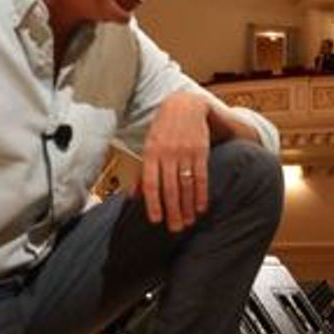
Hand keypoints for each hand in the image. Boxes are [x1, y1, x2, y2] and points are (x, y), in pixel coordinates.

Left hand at [138, 91, 210, 231]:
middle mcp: (168, 154)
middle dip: (173, 211)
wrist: (185, 104)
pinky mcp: (201, 151)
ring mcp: (185, 152)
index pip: (151, 183)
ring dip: (187, 206)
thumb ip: (142, 172)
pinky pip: (201, 176)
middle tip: (175, 229)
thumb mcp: (149, 146)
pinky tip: (201, 207)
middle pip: (170, 188)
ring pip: (186, 185)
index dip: (153, 203)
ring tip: (188, 222)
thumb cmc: (163, 129)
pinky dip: (201, 193)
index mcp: (151, 153)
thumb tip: (132, 196)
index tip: (156, 221)